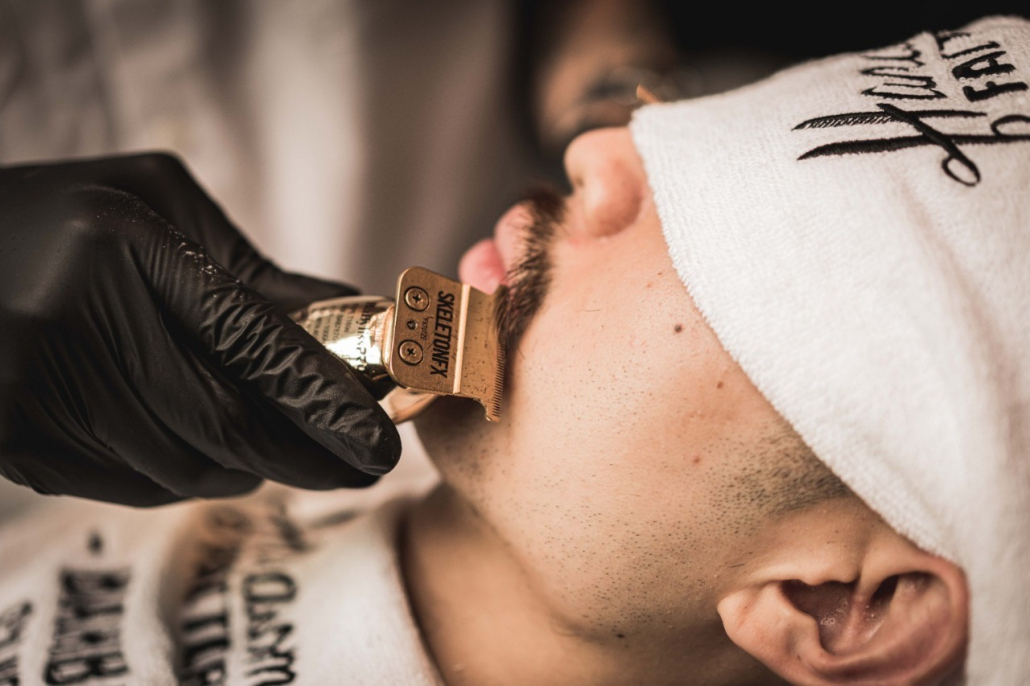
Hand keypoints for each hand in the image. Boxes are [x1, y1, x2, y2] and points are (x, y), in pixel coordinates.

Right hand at [0, 153, 400, 505]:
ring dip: (250, 470)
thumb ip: (249, 268)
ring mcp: (33, 383)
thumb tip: (348, 319)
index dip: (326, 402)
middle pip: (224, 423)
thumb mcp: (159, 206)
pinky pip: (131, 486)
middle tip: (358, 467)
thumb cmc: (67, 216)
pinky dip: (187, 480)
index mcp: (124, 243)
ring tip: (285, 455)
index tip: (381, 440)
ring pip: (182, 467)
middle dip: (307, 457)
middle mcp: (75, 315)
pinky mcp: (11, 436)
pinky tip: (214, 459)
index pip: (253, 343)